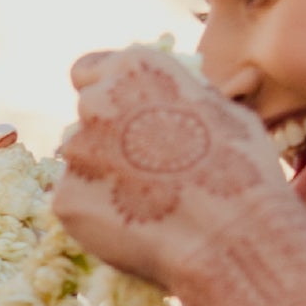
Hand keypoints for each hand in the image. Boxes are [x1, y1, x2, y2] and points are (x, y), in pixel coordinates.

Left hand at [49, 48, 305, 305]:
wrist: (231, 235)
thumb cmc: (240, 171)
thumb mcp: (222, 110)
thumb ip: (180, 97)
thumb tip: (166, 98)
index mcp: (135, 69)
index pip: (88, 72)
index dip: (103, 94)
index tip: (117, 114)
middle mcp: (97, 103)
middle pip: (86, 118)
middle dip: (108, 138)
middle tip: (146, 169)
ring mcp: (77, 152)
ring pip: (80, 161)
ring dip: (102, 176)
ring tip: (150, 201)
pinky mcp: (65, 198)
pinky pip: (77, 202)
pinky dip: (98, 214)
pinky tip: (135, 226)